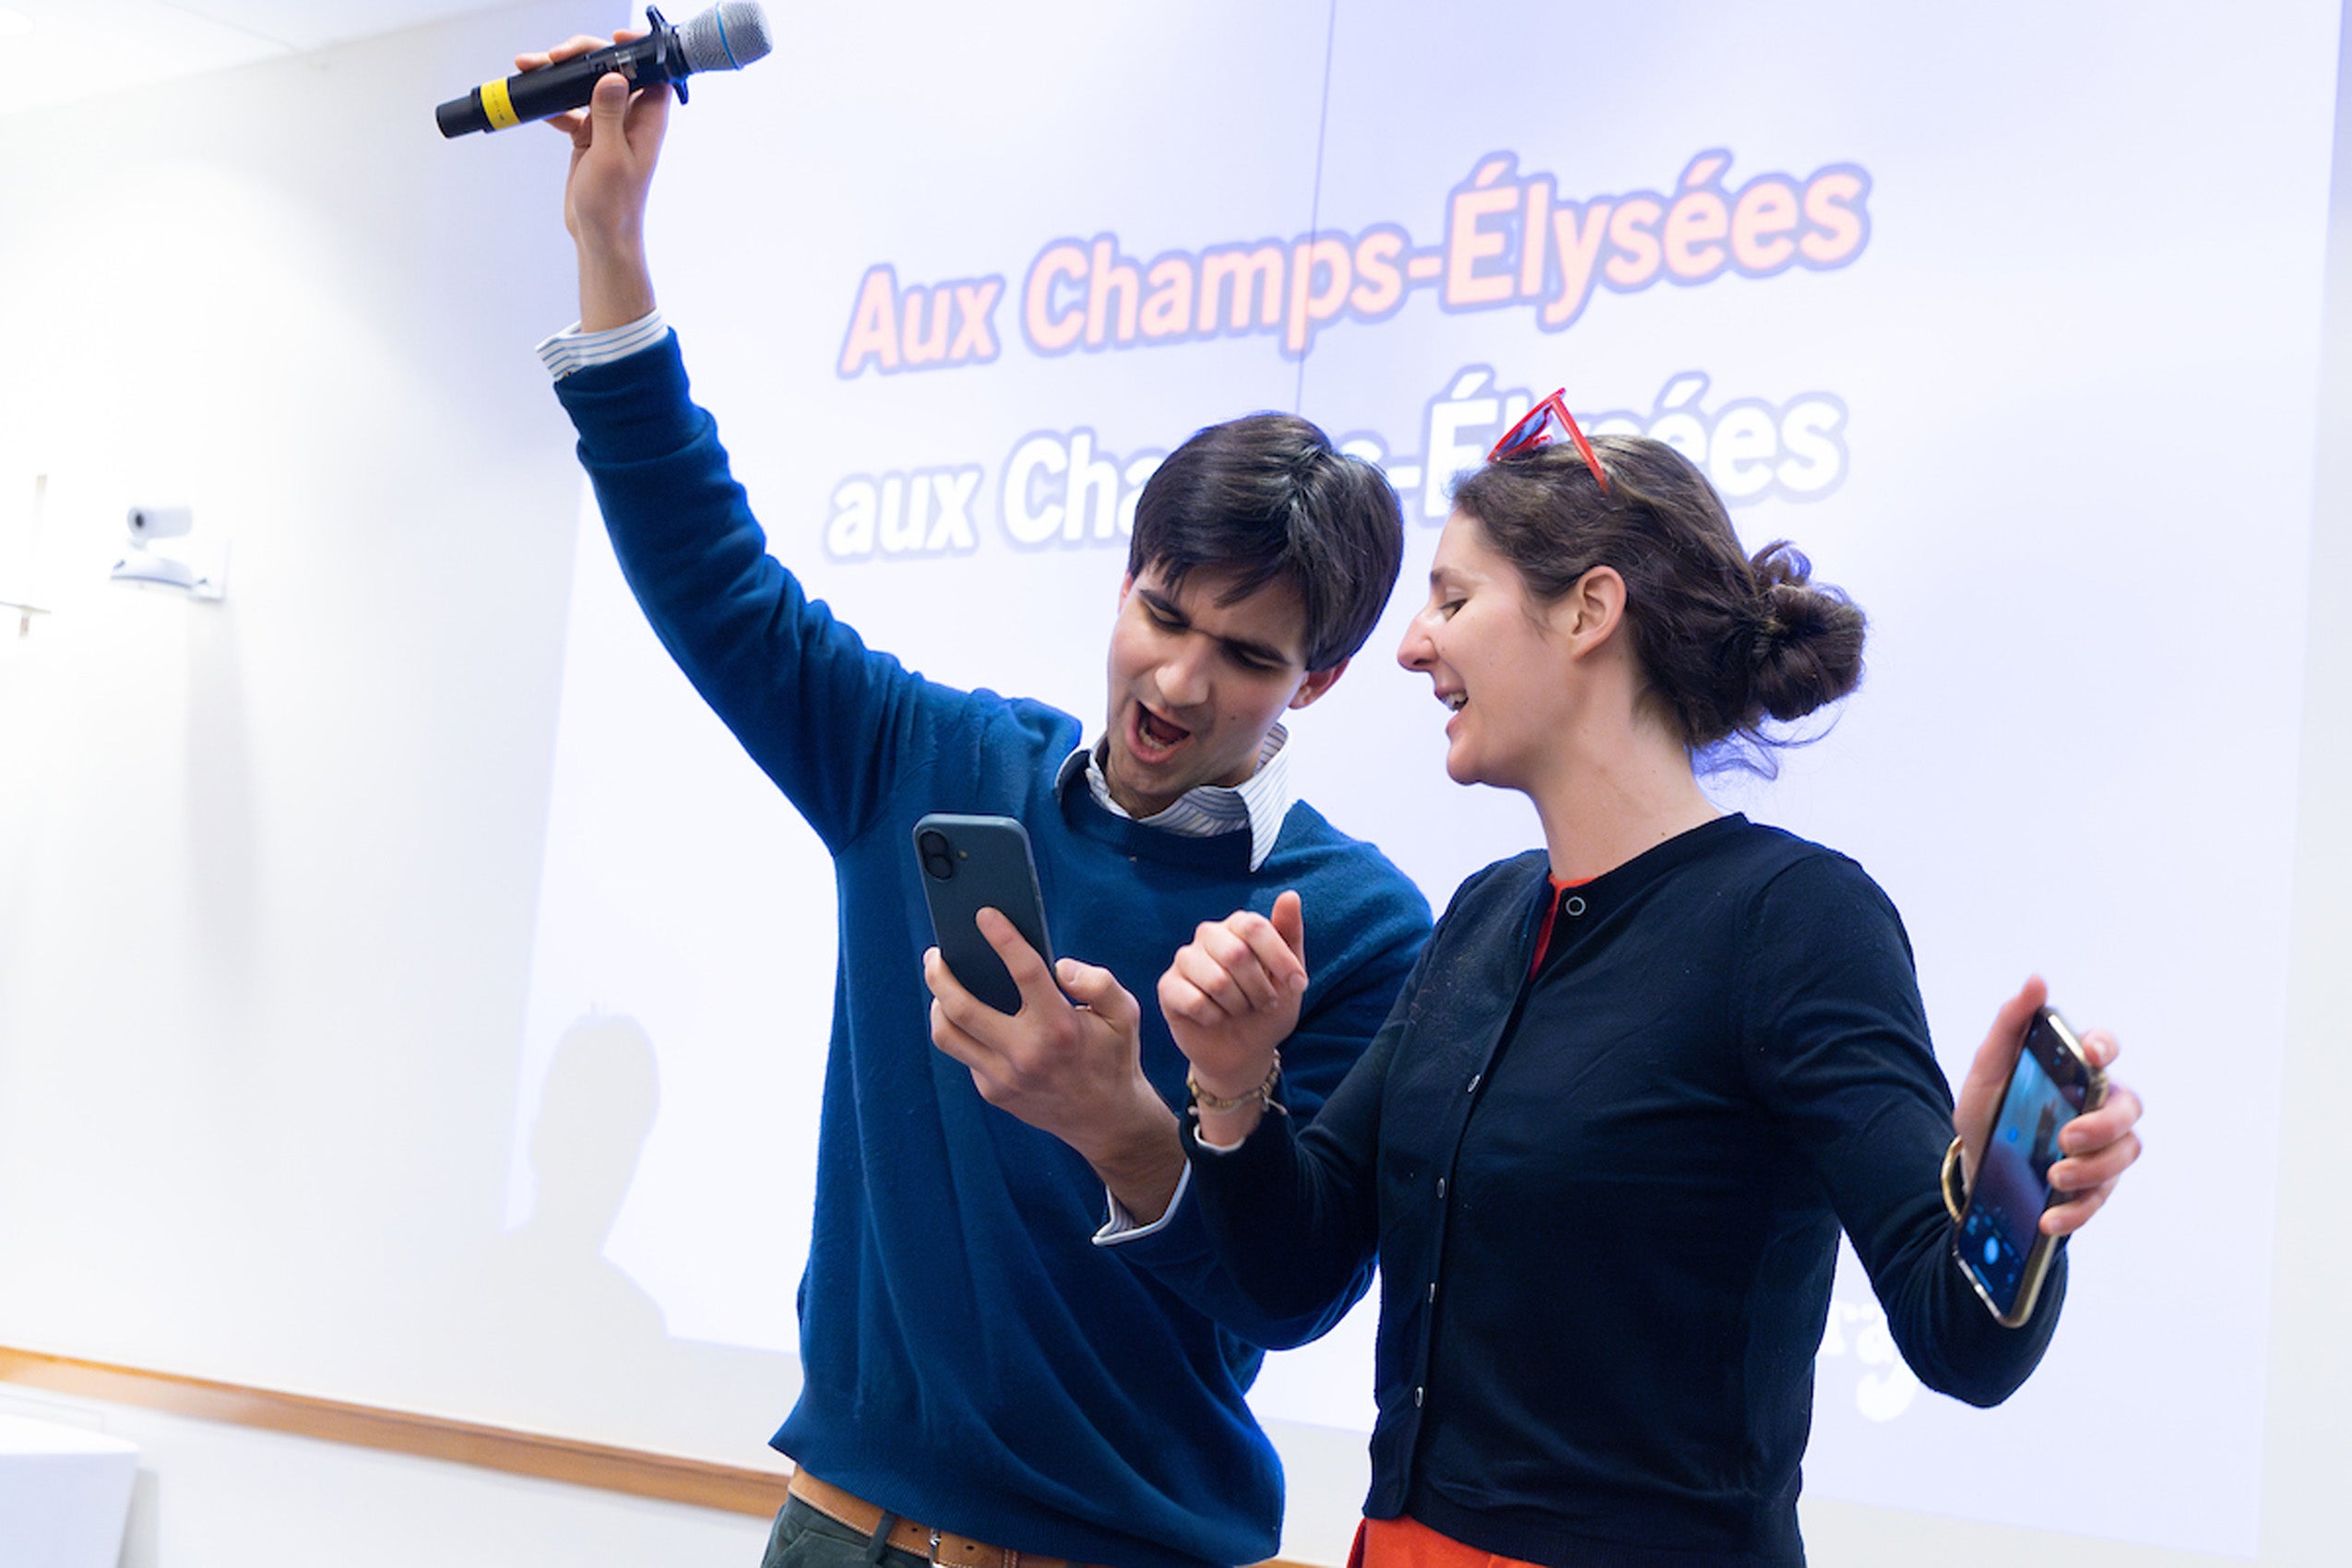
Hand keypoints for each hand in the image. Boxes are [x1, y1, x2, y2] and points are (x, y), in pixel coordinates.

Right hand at [516, 31, 668, 329]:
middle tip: (556, 54)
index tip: (614, 38)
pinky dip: (552, 102)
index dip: (636, 49)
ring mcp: (608, 126)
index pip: (650, 72)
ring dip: (560, 75)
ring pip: (585, 86)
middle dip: (583, 57)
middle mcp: (632, 119)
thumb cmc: (614, 206)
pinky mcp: (589, 137)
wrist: (599, 238)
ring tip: (531, 66)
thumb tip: (612, 76)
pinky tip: (534, 100)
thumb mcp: (609, 157)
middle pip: (612, 71)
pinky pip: (569, 108)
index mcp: (648, 121)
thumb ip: (608, 114)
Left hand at [925, 909, 1181, 1214]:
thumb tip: (1059, 966)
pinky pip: (966, 1054)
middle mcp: (1026, 1054)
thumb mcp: (1125, 1014)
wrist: (1106, 1121)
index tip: (983, 913)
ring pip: (948, 1035)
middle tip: (935, 953)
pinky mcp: (993, 1092)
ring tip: (941, 983)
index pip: (1024, 971)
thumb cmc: (1113, 1056)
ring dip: (938, 1003)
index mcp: (1060, 1027)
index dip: (1002, 937)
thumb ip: (1099, 982)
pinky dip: (963, 1030)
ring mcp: (1004, 1078)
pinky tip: (969, 1015)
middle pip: (961, 1007)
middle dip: (939, 974)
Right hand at [1157, 890, 1308, 1121]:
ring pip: (1216, 981)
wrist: (1244, 1050)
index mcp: (1237, 925)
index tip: (1298, 984)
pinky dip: (1214, 1018)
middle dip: (1259, 988)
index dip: (1279, 958)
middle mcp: (1208, 935)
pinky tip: (1215, 1019)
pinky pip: (1194, 1001)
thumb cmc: (1268, 1008)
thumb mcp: (1290, 976)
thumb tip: (1290, 895)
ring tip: (1239, 1010)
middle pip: (1236, 953)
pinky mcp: (1167, 987)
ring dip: (1237, 1006)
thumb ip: (1289, 934)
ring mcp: (1185, 960)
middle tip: (1264, 1003)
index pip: (1254, 926)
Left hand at [1953, 975, 2144, 1236]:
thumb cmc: (1991, 1106)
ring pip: (2125, 1153)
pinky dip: (2077, 1210)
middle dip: (2103, 1125)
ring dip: (2092, 1169)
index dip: (2104, 1048)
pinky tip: (2049, 1217)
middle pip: (2128, 1107)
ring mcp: (2103, 1146)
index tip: (2090, 1054)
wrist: (1977, 1163)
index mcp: (2076, 1070)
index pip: (2105, 1048)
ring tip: (2053, 1178)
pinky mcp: (2096, 1185)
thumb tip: (2036, 981)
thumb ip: (2010, 1025)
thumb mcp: (1987, 1068)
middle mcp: (2099, 1104)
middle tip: (2067, 1138)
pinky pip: (2101, 1198)